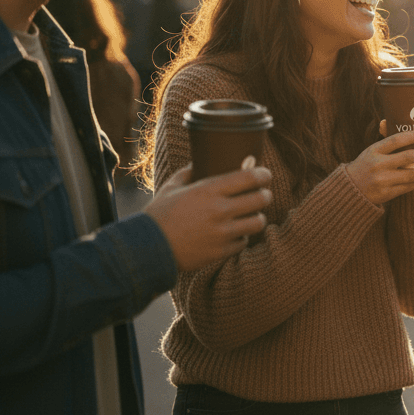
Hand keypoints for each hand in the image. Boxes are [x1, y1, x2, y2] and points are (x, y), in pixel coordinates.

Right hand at [145, 159, 271, 270]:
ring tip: (253, 216)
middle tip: (262, 194)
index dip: (263, 175)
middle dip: (265, 195)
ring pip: (258, 223)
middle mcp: (219, 210)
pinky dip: (242, 237)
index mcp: (208, 190)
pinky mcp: (220, 251)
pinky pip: (243, 242)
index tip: (265, 175)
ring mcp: (222, 233)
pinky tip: (236, 233)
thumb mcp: (171, 188)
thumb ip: (187, 173)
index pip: (249, 178)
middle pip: (260, 199)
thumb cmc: (158, 215)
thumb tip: (198, 163)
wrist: (147, 248)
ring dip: (257, 218)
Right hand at [346, 128, 413, 204]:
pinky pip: (407, 187)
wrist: (350, 189)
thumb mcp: (371, 151)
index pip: (396, 140)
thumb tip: (412, 133)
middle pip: (409, 157)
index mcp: (374, 151)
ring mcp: (382, 180)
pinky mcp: (386, 194)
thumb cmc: (365, 166)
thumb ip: (388, 145)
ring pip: (412, 175)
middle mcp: (378, 164)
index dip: (413, 136)